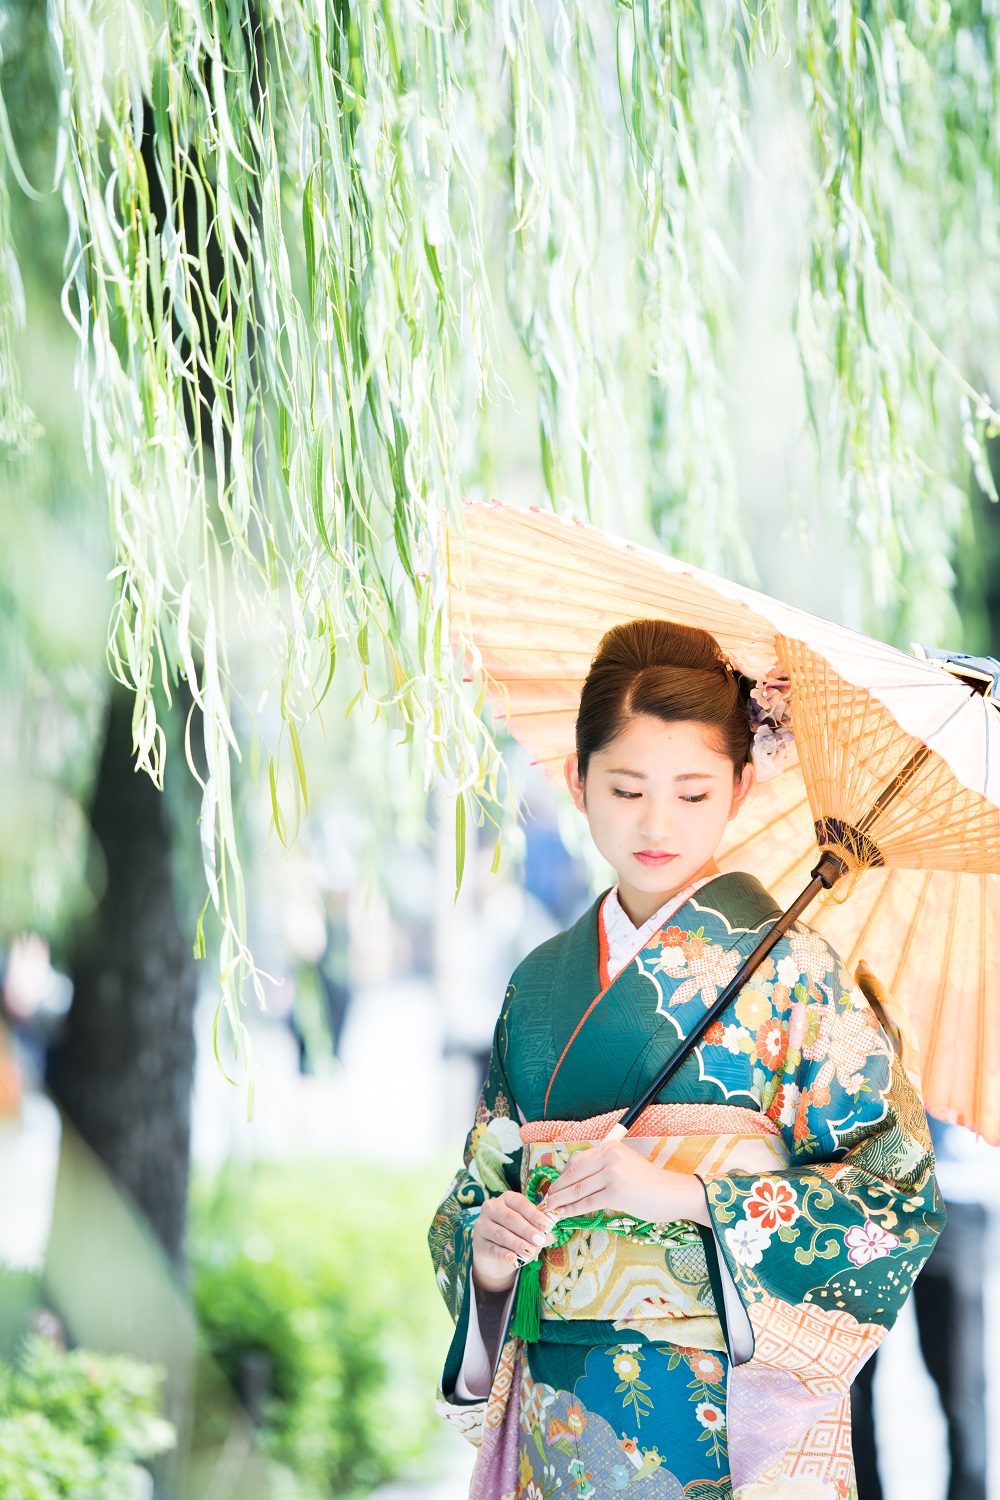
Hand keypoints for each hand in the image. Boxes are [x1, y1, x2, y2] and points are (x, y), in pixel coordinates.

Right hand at [471, 1190, 556, 1293]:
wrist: (495, 1254)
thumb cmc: (515, 1235)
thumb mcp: (528, 1232)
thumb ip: (539, 1232)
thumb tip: (552, 1235)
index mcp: (507, 1199)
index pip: (520, 1203)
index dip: (533, 1214)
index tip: (546, 1225)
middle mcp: (491, 1208)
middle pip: (510, 1218)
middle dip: (527, 1230)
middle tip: (540, 1240)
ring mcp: (482, 1225)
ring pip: (501, 1233)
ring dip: (517, 1243)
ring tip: (530, 1251)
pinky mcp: (477, 1243)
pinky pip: (492, 1248)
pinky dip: (504, 1253)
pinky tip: (513, 1258)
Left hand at [542, 1141, 710, 1227]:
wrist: (674, 1193)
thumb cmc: (650, 1184)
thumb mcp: (625, 1165)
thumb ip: (603, 1168)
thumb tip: (576, 1181)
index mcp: (610, 1147)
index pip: (577, 1160)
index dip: (562, 1175)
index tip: (554, 1187)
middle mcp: (609, 1156)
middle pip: (573, 1173)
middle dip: (557, 1188)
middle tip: (546, 1200)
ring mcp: (612, 1174)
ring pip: (577, 1189)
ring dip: (560, 1201)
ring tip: (550, 1210)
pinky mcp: (616, 1192)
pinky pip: (587, 1202)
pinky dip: (572, 1210)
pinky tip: (564, 1215)